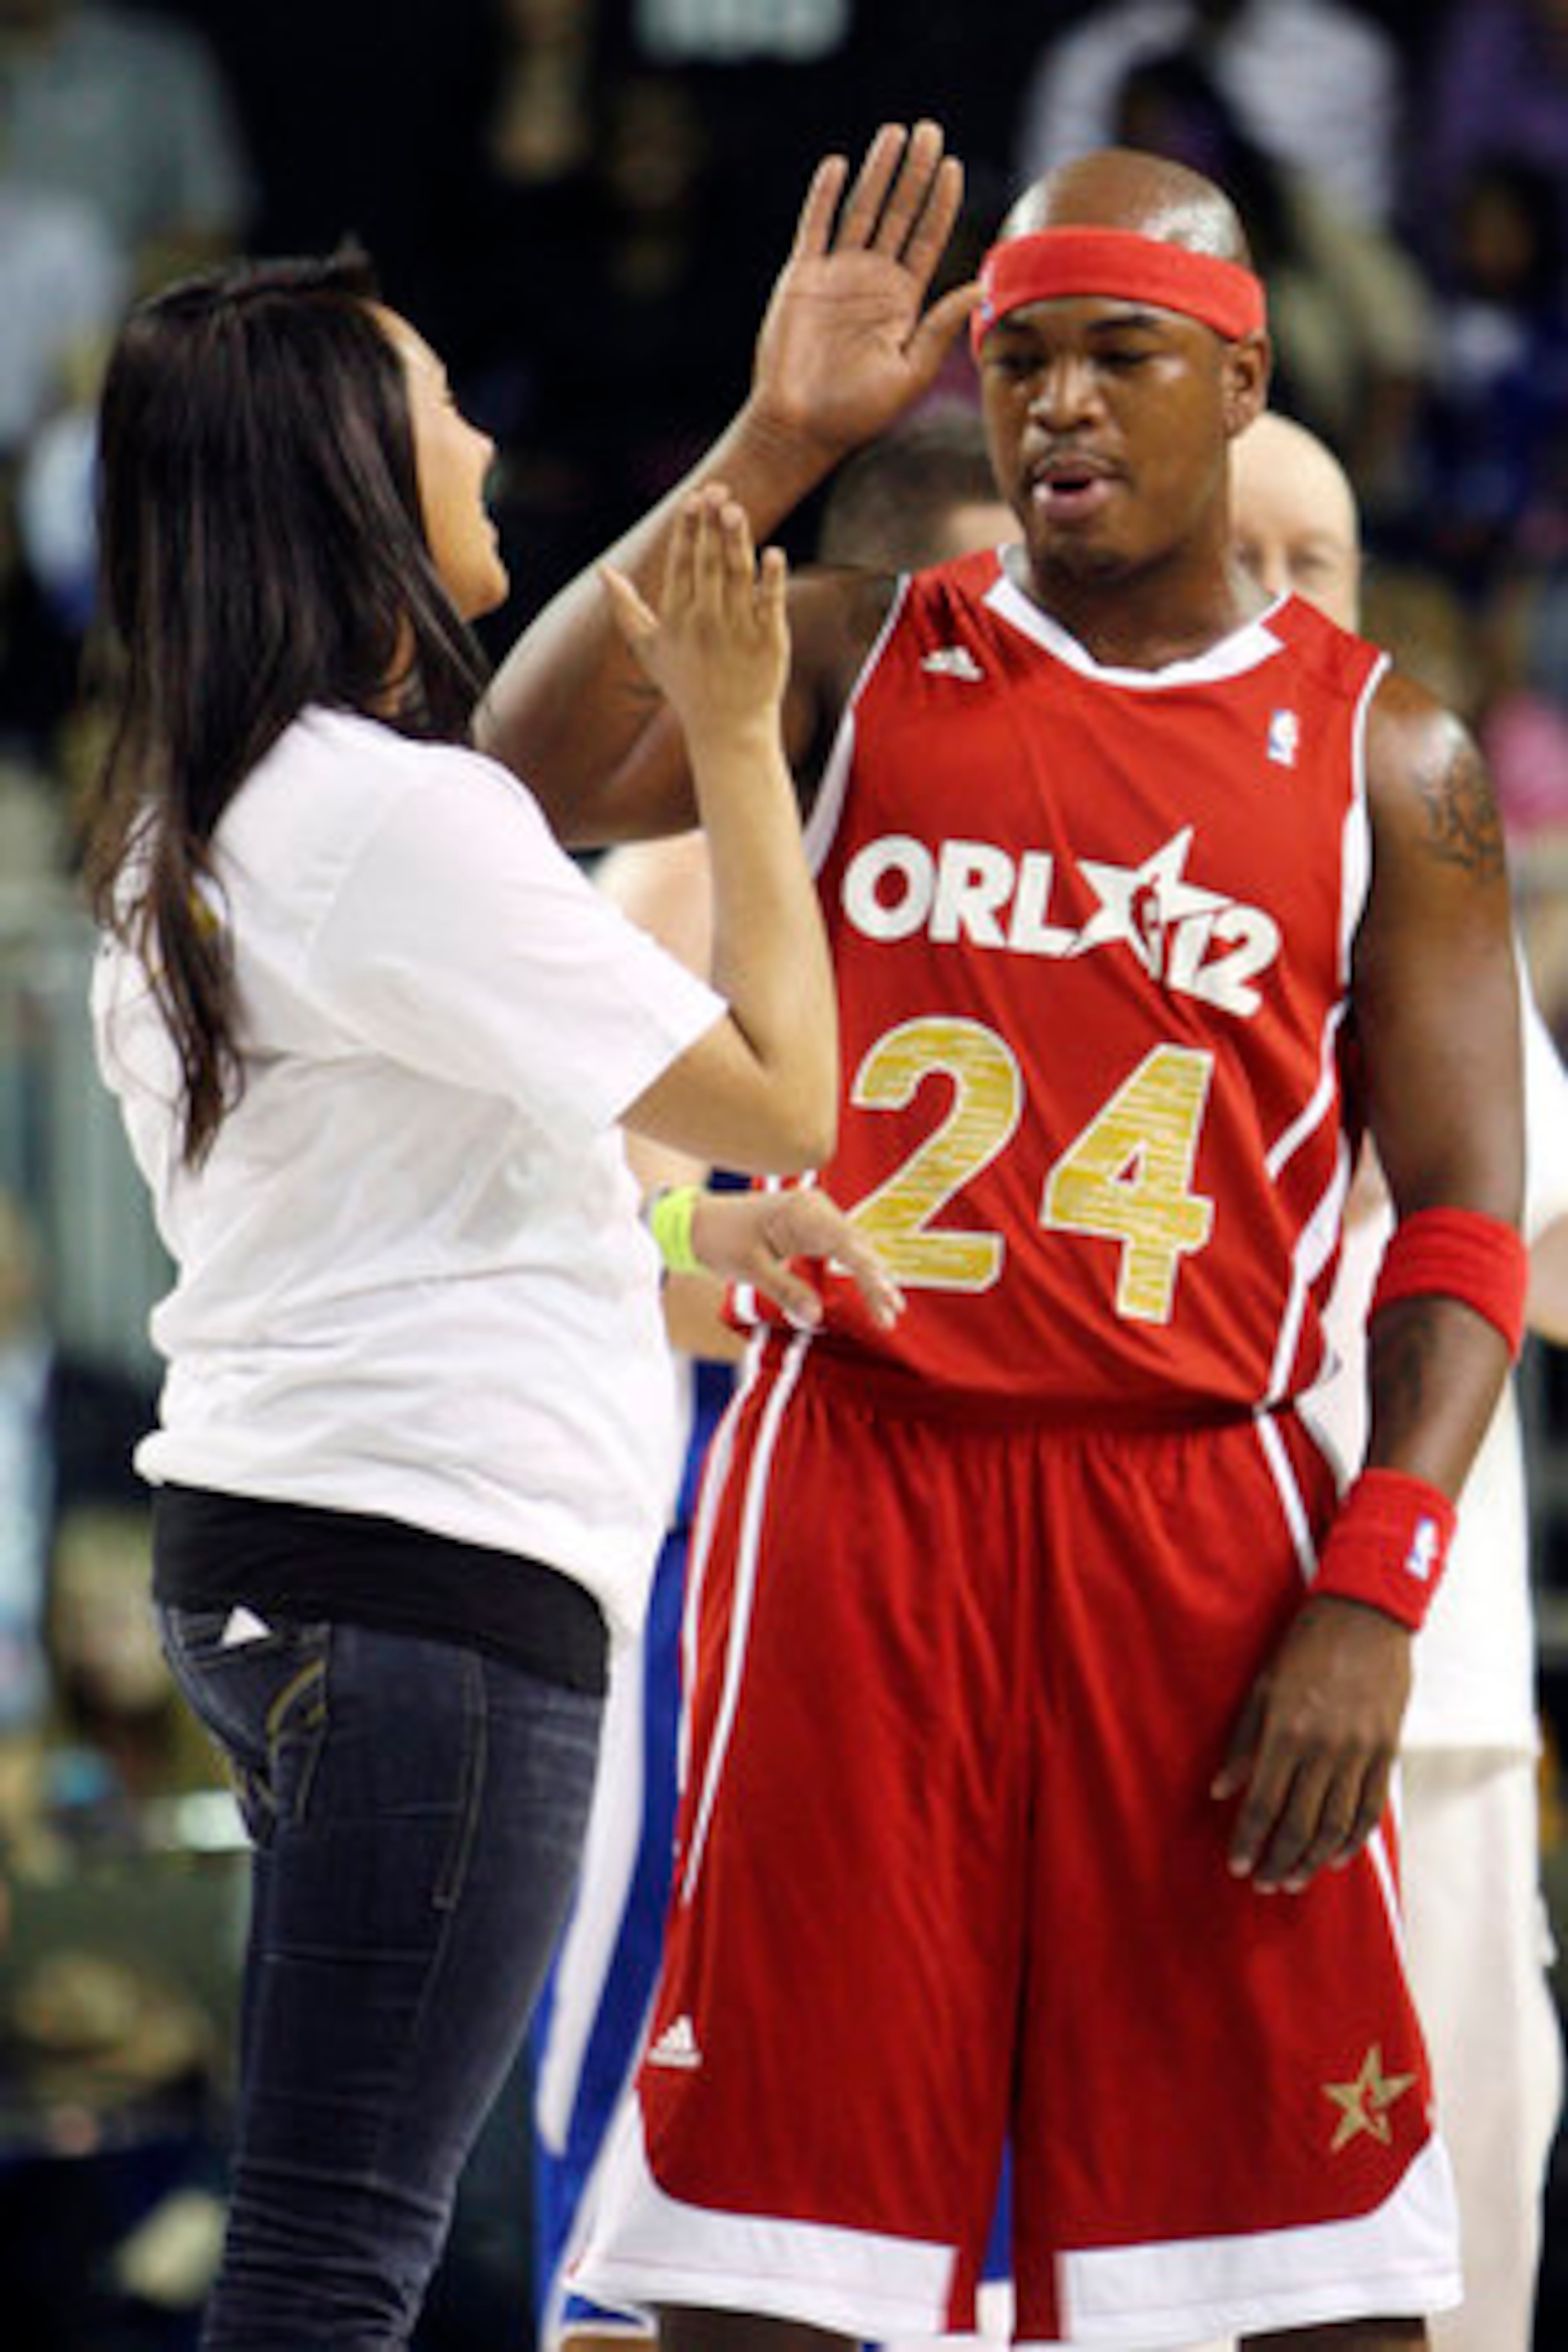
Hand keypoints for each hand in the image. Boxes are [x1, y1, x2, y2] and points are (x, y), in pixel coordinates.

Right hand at [600, 486, 787, 745]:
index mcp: (676, 618)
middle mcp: (705, 622)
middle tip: (718, 489)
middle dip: (711, 525)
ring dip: (736, 541)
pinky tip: (773, 553)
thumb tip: (602, 570)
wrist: (727, 729)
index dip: (687, 530)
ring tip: (736, 509)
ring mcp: (738, 631)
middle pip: (707, 564)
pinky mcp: (769, 642)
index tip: (693, 498)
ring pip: (737, 577)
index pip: (680, 564)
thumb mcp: (647, 649)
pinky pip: (770, 604)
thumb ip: (625, 608)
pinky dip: (772, 580)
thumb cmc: (685, 685)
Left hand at [689, 1186, 903, 1333]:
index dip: (869, 1275)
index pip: (846, 1245)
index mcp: (800, 1212)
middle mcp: (814, 1206)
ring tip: (889, 1309)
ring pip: (854, 1246)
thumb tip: (816, 1317)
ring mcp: (815, 1212)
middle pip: (856, 1246)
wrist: (700, 1222)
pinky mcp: (812, 1223)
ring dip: (870, 1276)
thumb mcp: (749, 1269)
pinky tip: (871, 1288)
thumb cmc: (720, 1240)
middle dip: (876, 1281)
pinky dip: (856, 1267)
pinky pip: (842, 1245)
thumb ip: (785, 1291)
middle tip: (892, 1316)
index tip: (885, 1300)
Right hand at [749, 121, 980, 463]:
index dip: (940, 202)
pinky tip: (837, 165)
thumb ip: (942, 325)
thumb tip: (982, 287)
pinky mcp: (801, 278)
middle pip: (898, 213)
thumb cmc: (858, 413)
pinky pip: (814, 227)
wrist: (802, 428)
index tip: (953, 167)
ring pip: (860, 210)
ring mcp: (835, 276)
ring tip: (895, 133)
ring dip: (877, 172)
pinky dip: (822, 195)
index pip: (927, 239)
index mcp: (901, 301)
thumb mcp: (913, 370)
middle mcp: (871, 281)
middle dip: (914, 172)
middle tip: (930, 130)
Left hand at [1212, 1594, 1412, 1892]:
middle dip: (1279, 1860)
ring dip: (1312, 1859)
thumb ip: (1243, 1741)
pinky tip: (1335, 1856)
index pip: (1264, 1802)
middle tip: (1265, 1882)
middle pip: (1299, 1822)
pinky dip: (1352, 1838)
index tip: (1238, 1865)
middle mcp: (1325, 1747)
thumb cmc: (1305, 1645)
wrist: (1365, 1615)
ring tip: (1294, 1879)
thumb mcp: (1263, 1685)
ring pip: (1335, 1824)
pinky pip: (1369, 1808)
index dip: (1250, 1839)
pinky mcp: (1386, 1750)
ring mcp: (1360, 1751)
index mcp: (1287, 1730)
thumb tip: (1221, 1789)